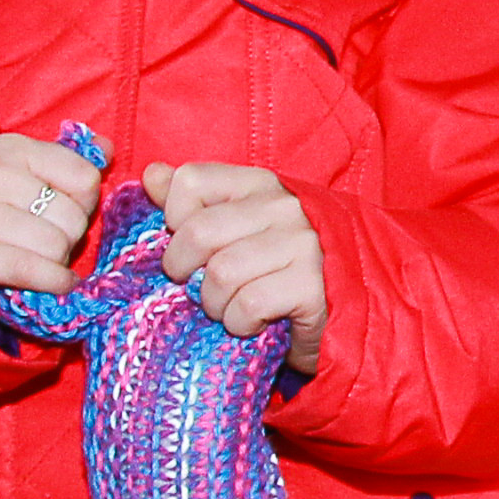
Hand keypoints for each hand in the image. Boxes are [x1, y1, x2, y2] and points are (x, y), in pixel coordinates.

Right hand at [0, 132, 100, 295]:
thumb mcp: (29, 177)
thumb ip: (71, 161)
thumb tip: (105, 148)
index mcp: (8, 148)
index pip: (85, 178)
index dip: (84, 203)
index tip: (62, 213)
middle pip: (72, 216)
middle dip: (68, 237)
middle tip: (46, 243)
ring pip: (55, 246)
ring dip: (56, 262)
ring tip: (36, 258)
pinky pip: (30, 270)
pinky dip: (52, 282)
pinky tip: (56, 282)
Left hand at [148, 162, 327, 374]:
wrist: (346, 307)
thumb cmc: (281, 268)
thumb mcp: (240, 227)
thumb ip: (196, 201)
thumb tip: (152, 175)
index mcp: (260, 184)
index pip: (191, 181)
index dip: (174, 218)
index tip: (190, 246)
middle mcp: (284, 207)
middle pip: (198, 232)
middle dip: (185, 271)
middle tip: (201, 286)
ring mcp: (303, 244)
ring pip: (221, 273)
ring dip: (215, 304)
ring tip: (230, 308)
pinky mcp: (312, 285)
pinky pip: (248, 304)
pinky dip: (240, 323)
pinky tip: (253, 323)